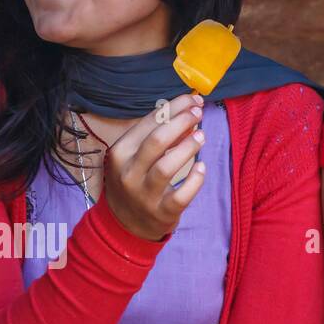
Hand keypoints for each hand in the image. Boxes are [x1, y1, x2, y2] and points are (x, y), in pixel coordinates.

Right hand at [103, 93, 207, 241]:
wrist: (125, 223)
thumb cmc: (136, 179)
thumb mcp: (136, 156)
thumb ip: (157, 134)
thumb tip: (188, 111)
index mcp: (121, 153)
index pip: (148, 123)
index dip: (173, 108)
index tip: (193, 99)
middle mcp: (129, 173)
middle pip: (156, 142)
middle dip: (181, 122)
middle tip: (198, 112)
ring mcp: (144, 194)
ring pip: (166, 167)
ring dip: (187, 148)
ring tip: (202, 136)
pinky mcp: (162, 212)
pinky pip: (181, 196)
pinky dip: (194, 180)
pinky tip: (202, 167)